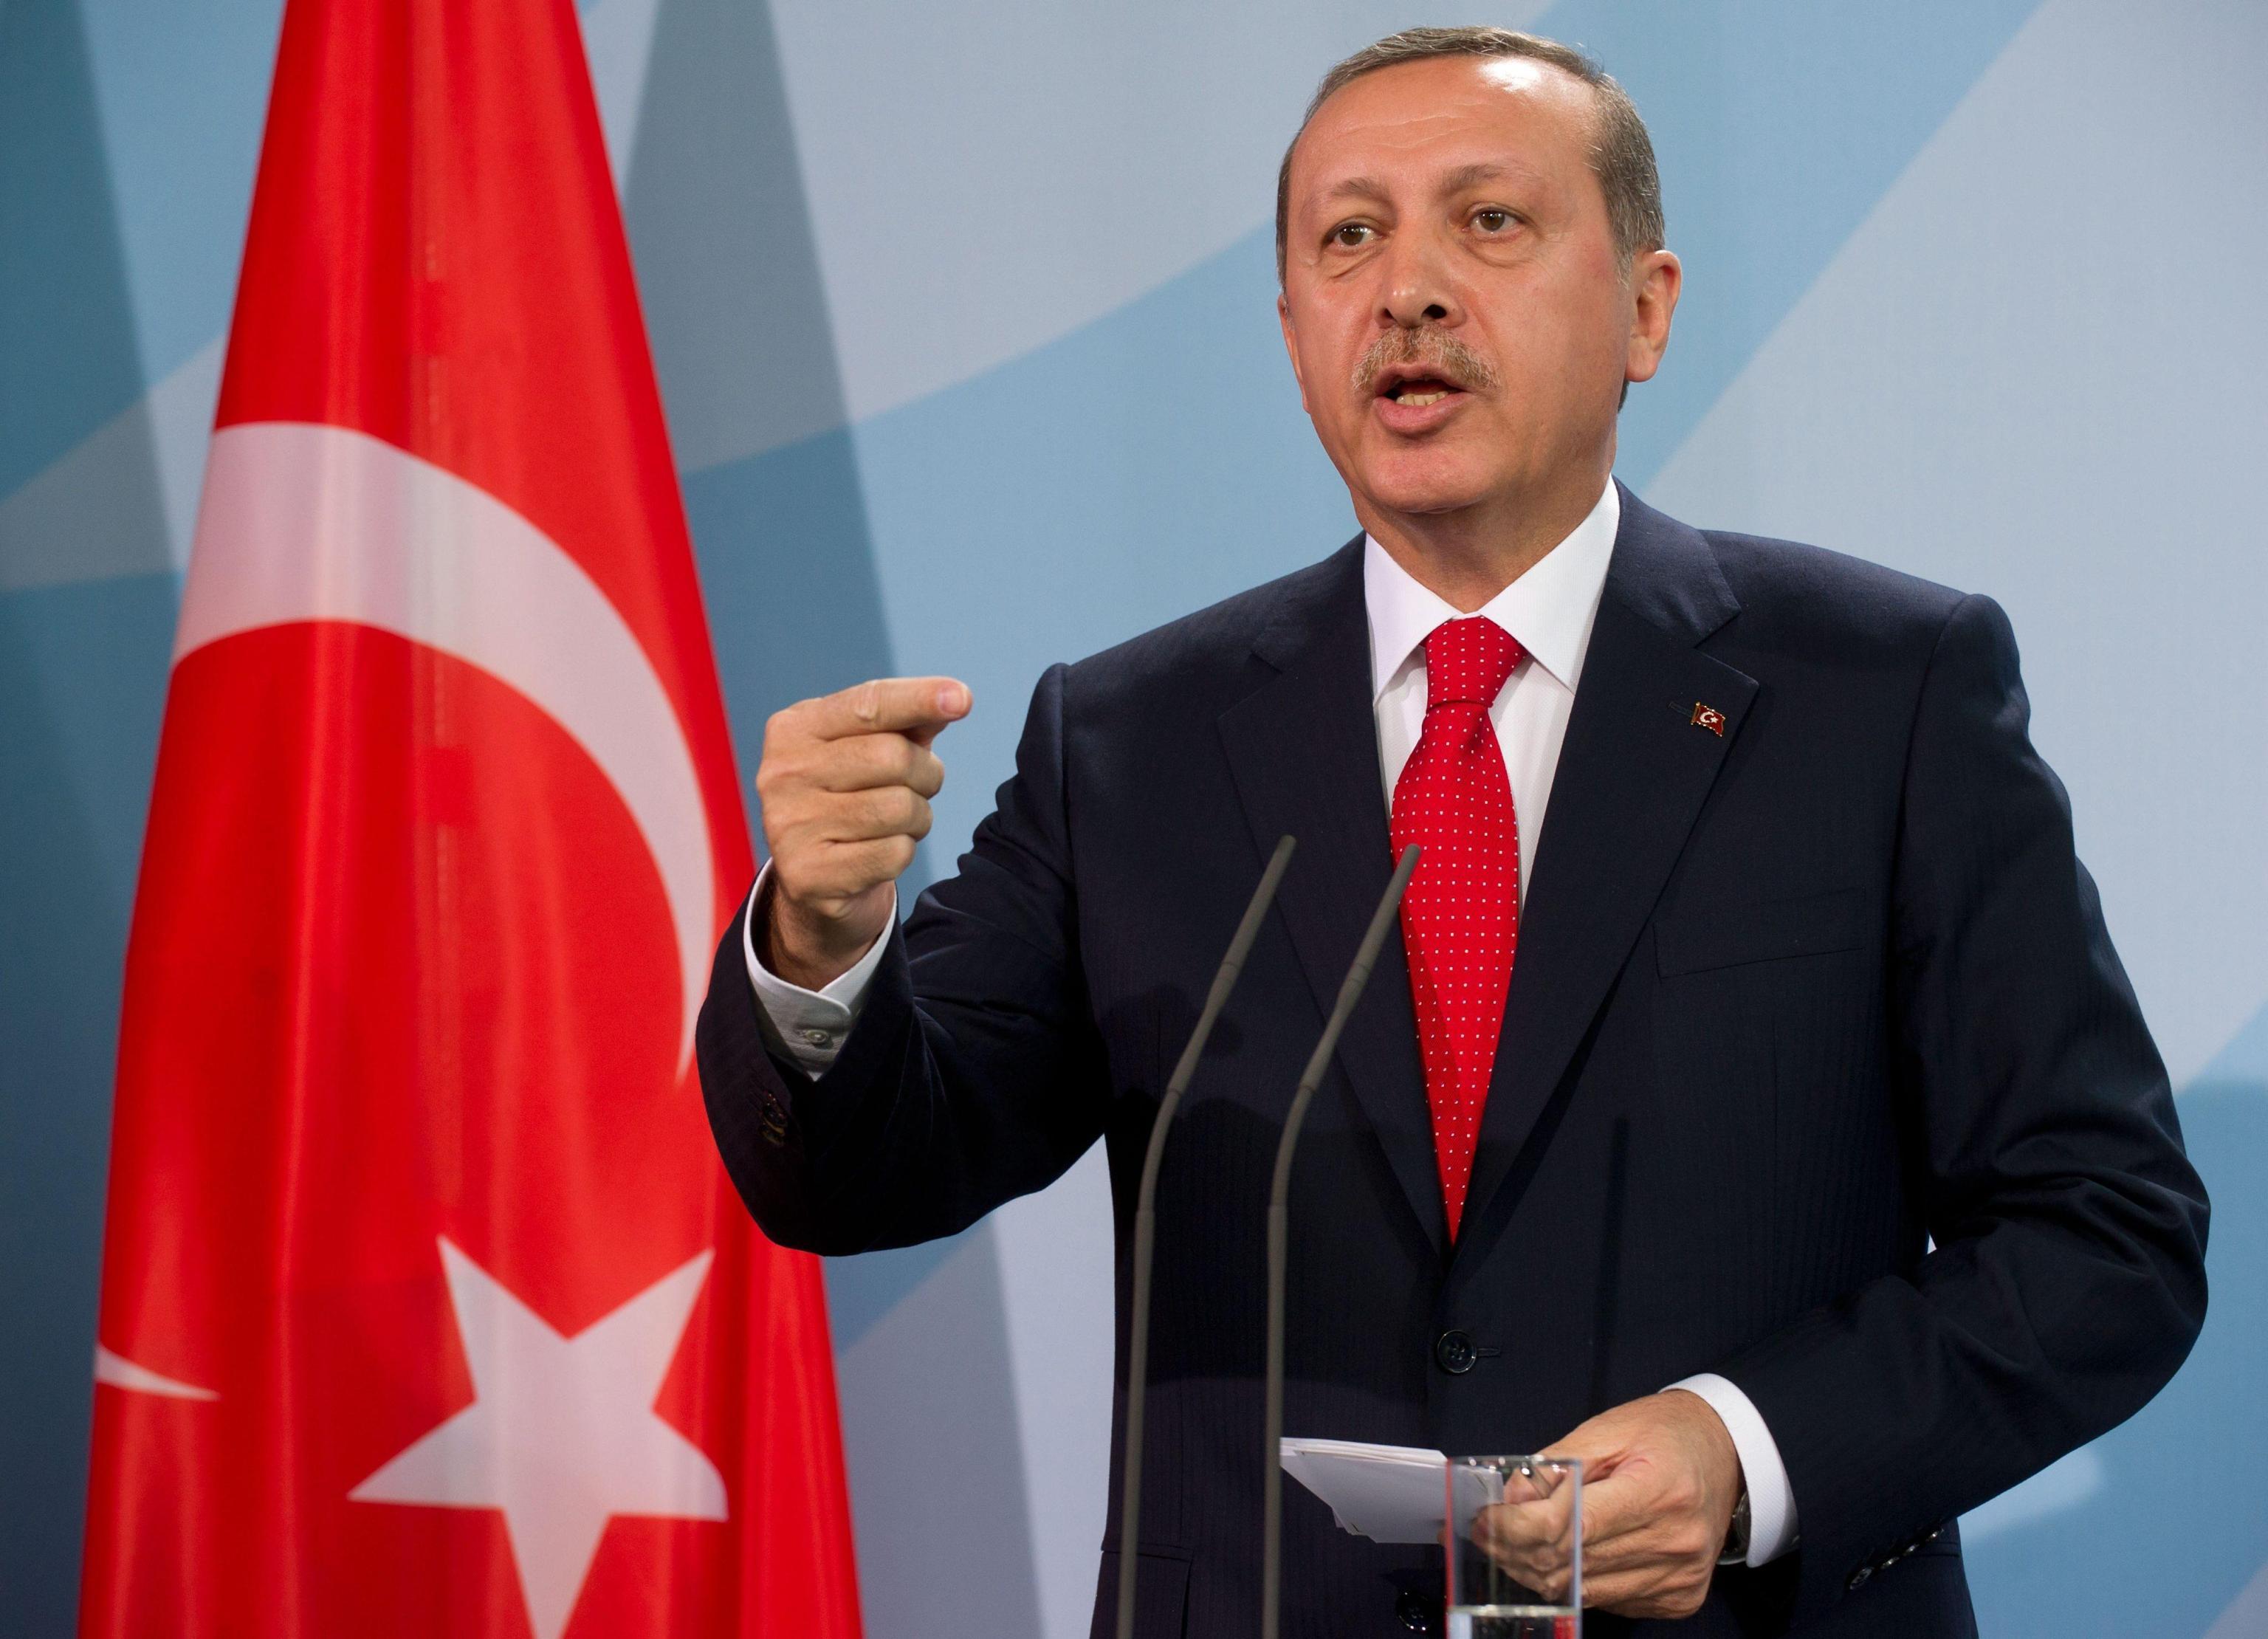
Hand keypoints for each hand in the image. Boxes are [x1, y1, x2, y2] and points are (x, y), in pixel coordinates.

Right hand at [754, 676, 969, 987]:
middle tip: (919, 787)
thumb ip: (908, 722)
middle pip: (893, 757)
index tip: (962, 699)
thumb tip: (953, 699)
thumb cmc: (851, 796)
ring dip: (918, 817)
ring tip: (898, 822)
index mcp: (793, 728)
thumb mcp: (873, 748)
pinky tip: (879, 851)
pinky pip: (894, 853)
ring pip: (900, 808)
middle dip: (926, 773)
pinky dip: (904, 852)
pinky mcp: (807, 874)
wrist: (815, 878)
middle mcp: (783, 772)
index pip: (867, 704)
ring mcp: (789, 826)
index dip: (918, 698)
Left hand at [1478, 1390, 1741, 1619]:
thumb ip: (1556, 1465)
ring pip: (1584, 1592)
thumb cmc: (1667, 1434)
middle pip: (1571, 1565)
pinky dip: (1577, 1582)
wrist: (1728, 1453)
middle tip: (1487, 1534)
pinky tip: (1562, 1557)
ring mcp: (1680, 1577)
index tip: (1485, 1520)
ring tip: (1514, 1545)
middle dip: (1516, 1551)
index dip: (1515, 1527)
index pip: (1570, 1527)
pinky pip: (1608, 1601)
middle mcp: (1674, 1543)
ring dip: (1538, 1571)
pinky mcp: (1679, 1598)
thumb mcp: (1608, 1429)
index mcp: (1659, 1491)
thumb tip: (1512, 1499)